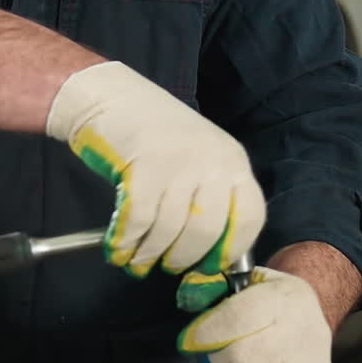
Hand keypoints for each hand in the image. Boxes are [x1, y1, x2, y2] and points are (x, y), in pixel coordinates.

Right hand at [46, 60, 265, 276]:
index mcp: (232, 161)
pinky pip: (138, 220)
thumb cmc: (154, 135)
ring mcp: (178, 161)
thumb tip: (208, 256)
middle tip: (167, 266)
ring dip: (149, 254)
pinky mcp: (143, 165)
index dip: (231, 248)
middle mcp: (212, 160)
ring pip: (169, 229)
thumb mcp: (198, 159)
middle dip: (184, 258)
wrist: (112, 97)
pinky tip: (118, 247)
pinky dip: (125, 241)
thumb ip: (210, 197)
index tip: (208, 266)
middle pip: (207, 230)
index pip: (250, 216)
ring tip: (136, 261)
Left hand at [178, 267, 331, 362]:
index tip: (190, 338)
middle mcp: (302, 339)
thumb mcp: (252, 279)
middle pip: (242, 360)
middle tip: (214, 356)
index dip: (208, 331)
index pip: (240, 317)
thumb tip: (189, 298)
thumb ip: (219, 287)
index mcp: (286, 301)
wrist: (313, 320)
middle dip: (217, 360)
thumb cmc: (273, 301)